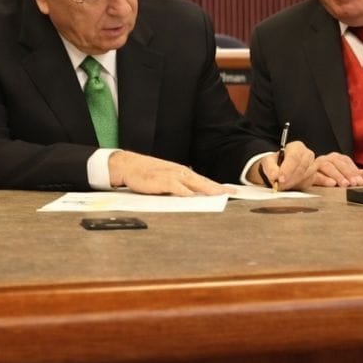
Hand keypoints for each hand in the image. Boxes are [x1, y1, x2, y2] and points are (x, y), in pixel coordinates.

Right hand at [108, 151, 226, 195]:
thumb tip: (194, 196)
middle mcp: (180, 173)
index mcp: (183, 173)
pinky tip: (191, 196)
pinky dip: (183, 190)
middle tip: (231, 193)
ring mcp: (170, 175)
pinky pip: (174, 186)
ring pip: (192, 182)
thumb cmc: (149, 174)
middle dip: (217, 188)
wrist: (129, 165)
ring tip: (218, 194)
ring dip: (205, 188)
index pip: (205, 181)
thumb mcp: (167, 180)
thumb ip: (181, 187)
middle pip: (202, 181)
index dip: (219, 186)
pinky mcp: (159, 180)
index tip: (233, 192)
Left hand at [257, 141, 316, 190]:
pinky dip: (298, 186)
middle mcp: (307, 154)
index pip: (294, 158)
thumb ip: (270, 168)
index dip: (287, 169)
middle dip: (290, 178)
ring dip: (293, 183)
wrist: (280, 170)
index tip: (280, 179)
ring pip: (306, 176)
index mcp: (297, 147)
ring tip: (283, 185)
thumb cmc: (275, 163)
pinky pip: (308, 183)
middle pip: (302, 167)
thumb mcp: (268, 162)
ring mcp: (313, 166)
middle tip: (279, 185)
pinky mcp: (313, 177)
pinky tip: (290, 185)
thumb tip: (274, 176)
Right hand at [309, 152, 362, 186]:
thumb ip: (353, 174)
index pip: (346, 162)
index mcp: (335, 158)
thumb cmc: (326, 176)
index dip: (354, 171)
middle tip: (354, 183)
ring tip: (345, 184)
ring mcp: (316, 165)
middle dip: (347, 173)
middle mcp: (326, 159)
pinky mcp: (308, 173)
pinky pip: (315, 174)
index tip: (360, 181)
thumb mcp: (342, 174)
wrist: (304, 174)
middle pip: (337, 163)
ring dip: (337, 175)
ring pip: (327, 166)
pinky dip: (323, 179)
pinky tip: (331, 184)